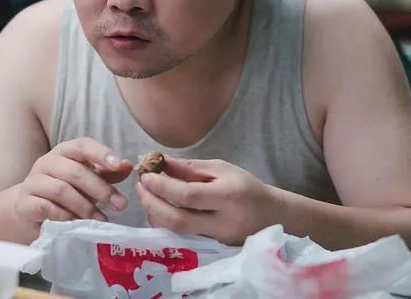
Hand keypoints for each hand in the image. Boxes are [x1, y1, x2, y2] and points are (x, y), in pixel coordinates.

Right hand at [14, 138, 133, 229]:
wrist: (30, 210)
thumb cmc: (65, 192)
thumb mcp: (88, 180)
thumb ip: (107, 173)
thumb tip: (128, 166)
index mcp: (64, 152)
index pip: (82, 145)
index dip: (101, 153)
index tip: (118, 165)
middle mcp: (46, 162)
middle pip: (75, 171)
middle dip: (100, 189)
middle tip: (120, 205)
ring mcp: (32, 182)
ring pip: (61, 190)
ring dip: (85, 206)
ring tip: (101, 219)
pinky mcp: (24, 203)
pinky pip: (45, 207)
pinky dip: (64, 216)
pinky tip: (77, 223)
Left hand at [136, 157, 282, 245]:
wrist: (270, 215)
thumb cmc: (245, 187)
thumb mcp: (221, 169)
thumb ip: (189, 167)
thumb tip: (158, 162)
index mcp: (227, 197)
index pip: (187, 196)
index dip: (162, 187)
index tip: (145, 176)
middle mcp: (221, 221)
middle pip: (177, 219)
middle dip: (152, 203)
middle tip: (141, 186)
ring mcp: (215, 238)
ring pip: (175, 232)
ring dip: (154, 213)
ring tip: (147, 195)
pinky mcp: (210, 247)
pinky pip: (180, 236)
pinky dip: (164, 223)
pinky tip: (158, 208)